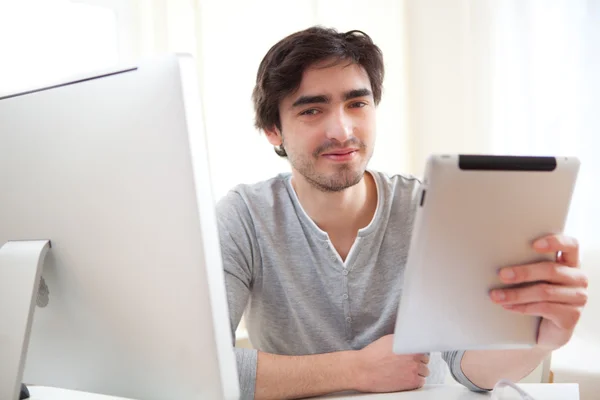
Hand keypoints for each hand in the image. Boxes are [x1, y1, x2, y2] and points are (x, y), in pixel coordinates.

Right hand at [353, 334, 428, 392]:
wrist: (363, 369)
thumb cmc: (372, 355)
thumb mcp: (388, 340)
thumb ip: (402, 341)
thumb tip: (408, 341)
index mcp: (409, 344)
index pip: (423, 347)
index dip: (418, 351)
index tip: (414, 354)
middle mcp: (414, 356)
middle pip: (425, 360)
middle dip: (418, 362)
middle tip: (408, 364)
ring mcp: (414, 369)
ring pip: (425, 372)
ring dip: (418, 372)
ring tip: (406, 372)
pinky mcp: (412, 381)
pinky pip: (421, 382)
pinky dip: (415, 382)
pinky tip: (406, 379)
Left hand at [489, 234, 588, 349]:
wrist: (546, 330)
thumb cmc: (538, 297)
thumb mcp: (536, 279)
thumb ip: (528, 266)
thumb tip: (498, 261)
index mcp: (570, 263)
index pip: (570, 245)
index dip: (555, 242)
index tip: (534, 244)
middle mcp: (578, 278)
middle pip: (551, 270)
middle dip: (523, 272)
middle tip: (502, 275)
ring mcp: (578, 298)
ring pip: (544, 292)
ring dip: (516, 294)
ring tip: (496, 295)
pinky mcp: (572, 316)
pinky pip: (544, 308)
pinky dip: (522, 307)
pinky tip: (508, 307)